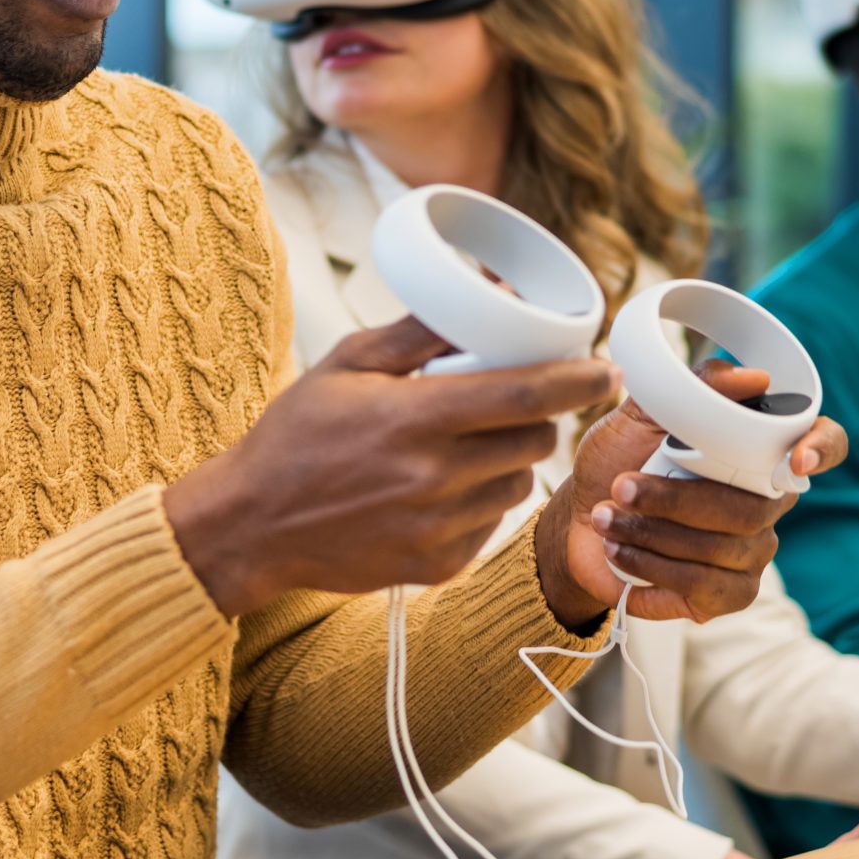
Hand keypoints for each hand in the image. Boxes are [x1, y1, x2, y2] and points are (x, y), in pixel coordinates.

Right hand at [164, 316, 616, 616]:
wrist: (250, 526)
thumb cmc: (297, 434)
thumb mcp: (347, 362)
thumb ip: (423, 330)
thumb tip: (495, 293)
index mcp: (414, 419)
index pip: (526, 394)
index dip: (578, 379)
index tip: (607, 369)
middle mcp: (433, 477)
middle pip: (535, 440)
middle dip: (539, 416)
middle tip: (515, 402)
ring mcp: (439, 528)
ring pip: (518, 482)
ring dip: (507, 459)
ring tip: (461, 446)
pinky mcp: (438, 566)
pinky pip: (491, 523)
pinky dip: (479, 500)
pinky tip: (435, 489)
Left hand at [534, 361, 844, 626]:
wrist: (581, 521)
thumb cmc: (619, 460)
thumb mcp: (642, 413)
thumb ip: (695, 387)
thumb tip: (756, 378)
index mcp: (759, 452)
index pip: (827, 445)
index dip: (824, 449)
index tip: (798, 457)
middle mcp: (767, 504)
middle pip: (750, 510)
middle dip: (675, 501)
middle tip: (621, 486)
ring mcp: (752, 553)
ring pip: (720, 550)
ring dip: (650, 534)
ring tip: (607, 519)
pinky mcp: (728, 595)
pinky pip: (702, 587)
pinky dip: (650, 570)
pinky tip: (620, 556)